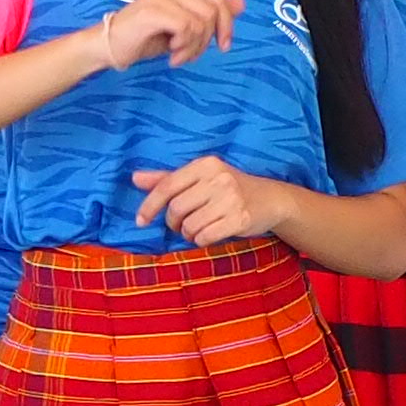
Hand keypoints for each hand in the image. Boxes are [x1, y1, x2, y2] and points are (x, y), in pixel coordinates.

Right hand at [95, 0, 239, 73]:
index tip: (223, 46)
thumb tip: (241, 3)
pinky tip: (172, 54)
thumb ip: (210, 13)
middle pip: (214, 9)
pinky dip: (184, 47)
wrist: (110, 47)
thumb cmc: (146, 37)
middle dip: (208, 39)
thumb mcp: (185, 28)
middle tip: (191, 54)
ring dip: (195, 47)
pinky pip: (187, 27)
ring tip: (179, 55)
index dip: (227, 24)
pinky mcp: (153, 9)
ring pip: (202, 20)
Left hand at [131, 156, 286, 247]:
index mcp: (205, 164)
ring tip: (200, 227)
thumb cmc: (229, 188)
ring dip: (189, 233)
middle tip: (182, 223)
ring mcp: (231, 198)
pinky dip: (201, 240)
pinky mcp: (240, 219)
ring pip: (189, 225)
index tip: (140, 221)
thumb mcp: (200, 178)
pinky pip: (205, 237)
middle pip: (176, 208)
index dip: (149, 206)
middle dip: (173, 222)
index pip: (167, 186)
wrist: (270, 200)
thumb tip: (135, 178)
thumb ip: (167, 179)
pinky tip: (211, 233)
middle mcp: (218, 178)